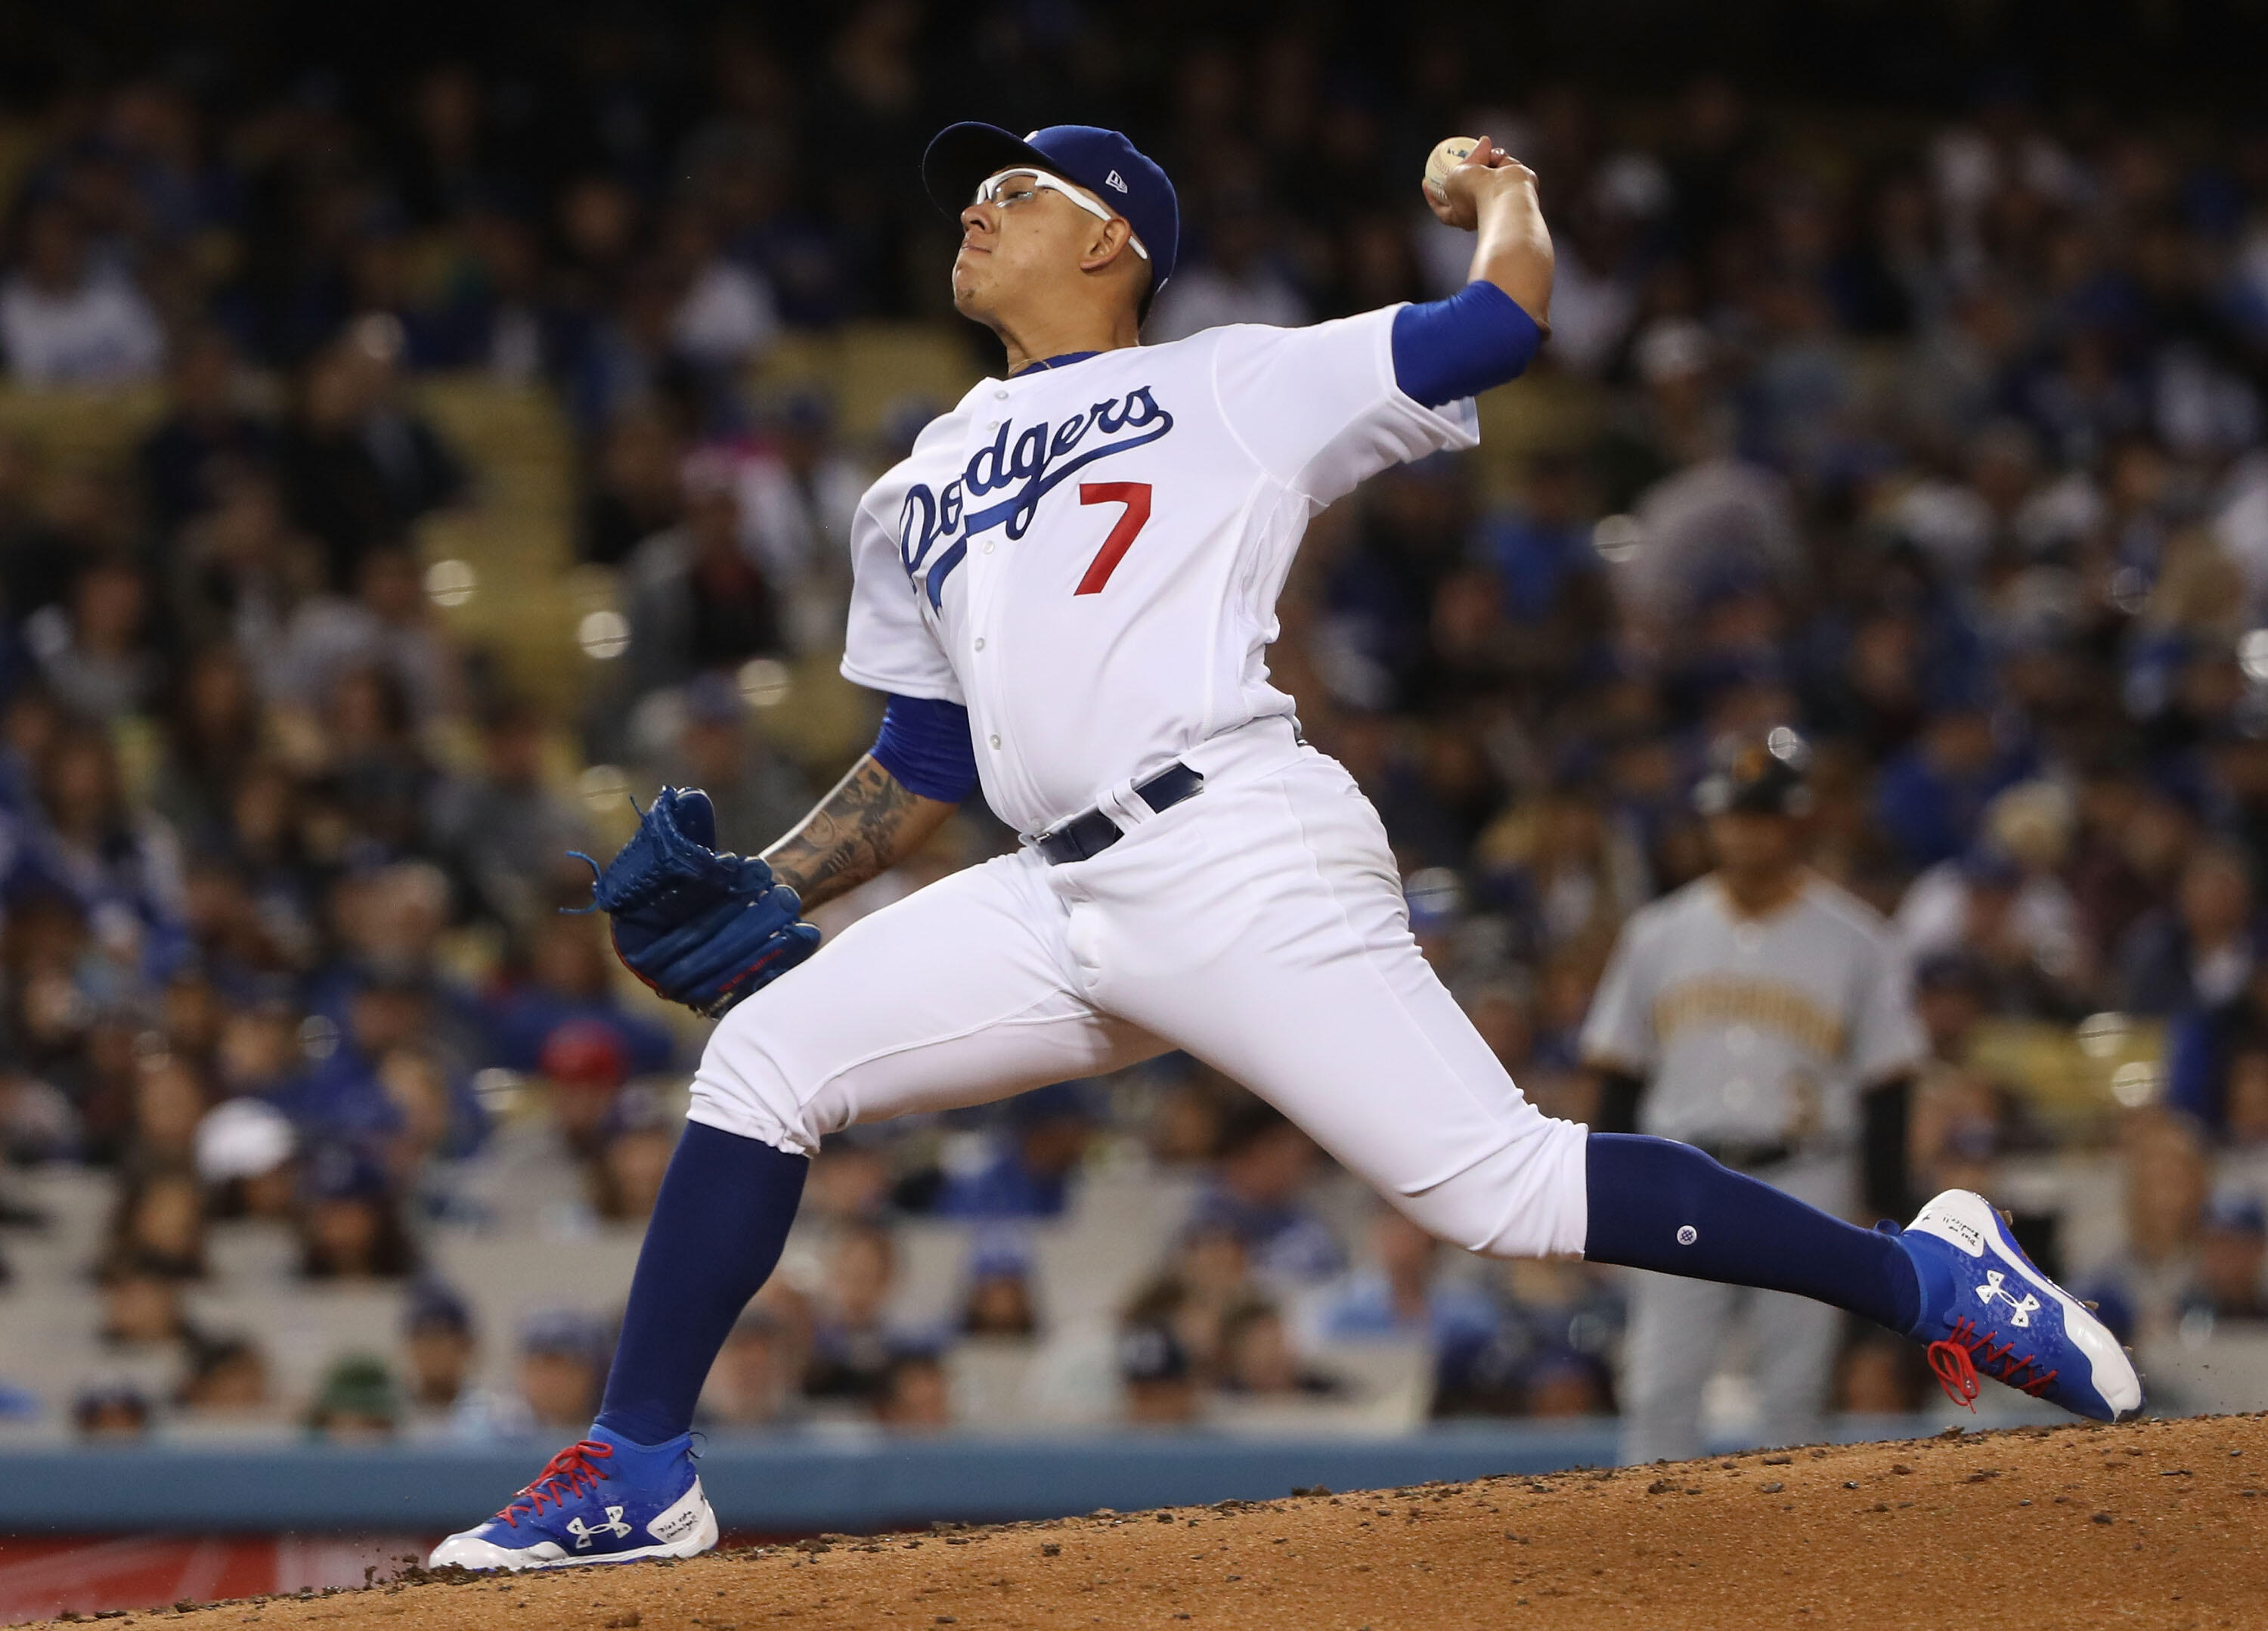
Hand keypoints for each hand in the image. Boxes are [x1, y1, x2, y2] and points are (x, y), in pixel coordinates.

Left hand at [1423, 135, 1538, 232]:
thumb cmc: (1474, 192)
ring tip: (1484, 148)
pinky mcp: (1517, 186)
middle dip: (1466, 170)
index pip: (1442, 210)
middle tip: (1460, 154)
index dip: (1432, 197)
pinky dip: (1500, 160)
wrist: (1507, 195)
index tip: (1425, 181)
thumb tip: (1481, 145)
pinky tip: (1497, 155)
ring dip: (1485, 160)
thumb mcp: (1454, 178)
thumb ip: (1460, 166)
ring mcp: (1499, 199)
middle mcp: (1480, 211)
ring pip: (1489, 174)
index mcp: (1460, 217)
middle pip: (1468, 188)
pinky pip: (1505, 167)